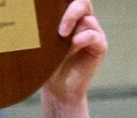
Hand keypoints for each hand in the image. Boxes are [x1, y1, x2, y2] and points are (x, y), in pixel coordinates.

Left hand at [40, 0, 105, 117]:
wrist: (57, 89)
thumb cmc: (46, 65)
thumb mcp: (42, 44)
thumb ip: (45, 28)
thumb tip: (36, 15)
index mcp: (67, 17)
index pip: (68, 0)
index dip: (62, 1)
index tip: (48, 10)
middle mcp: (81, 22)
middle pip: (82, 2)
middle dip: (71, 12)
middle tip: (60, 29)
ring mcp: (92, 32)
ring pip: (88, 19)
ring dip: (74, 28)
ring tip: (61, 41)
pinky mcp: (99, 46)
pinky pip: (95, 35)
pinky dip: (85, 37)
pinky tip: (75, 44)